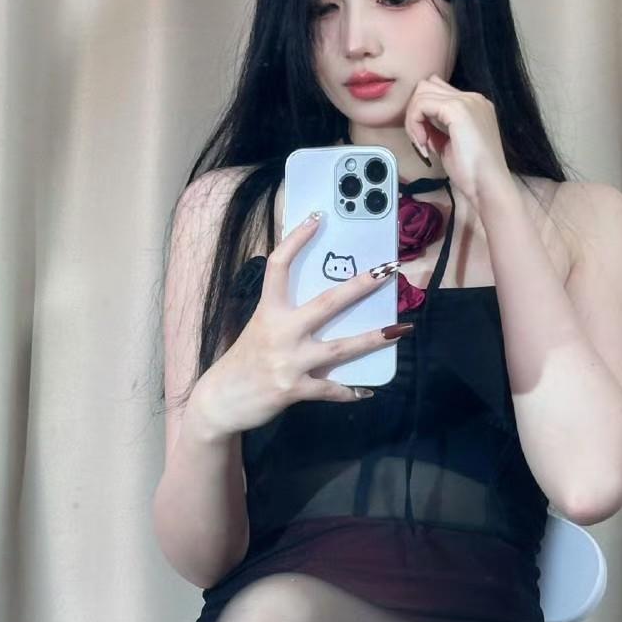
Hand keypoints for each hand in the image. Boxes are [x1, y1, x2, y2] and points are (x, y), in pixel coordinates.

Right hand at [195, 215, 408, 434]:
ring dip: (373, 339)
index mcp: (268, 311)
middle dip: (360, 286)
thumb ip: (286, 317)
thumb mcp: (259, 329)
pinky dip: (350, 391)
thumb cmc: (243, 362)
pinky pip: (330, 389)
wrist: (220, 402)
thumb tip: (325, 307)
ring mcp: (288, 362)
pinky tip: (367, 391)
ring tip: (401, 329)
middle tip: (388, 270)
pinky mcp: (293, 389)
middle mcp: (279, 332)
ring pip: (340, 348)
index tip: (317, 219)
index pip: (279, 267)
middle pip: (327, 303)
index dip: (296, 240)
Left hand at [405, 73, 509, 209]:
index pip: (437, 91)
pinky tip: (424, 144)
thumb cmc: (472, 174)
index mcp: (474, 105)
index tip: (424, 141)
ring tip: (422, 144)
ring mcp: (467, 100)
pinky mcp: (457, 109)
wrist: (488, 186)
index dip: (422, 114)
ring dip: (413, 119)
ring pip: (421, 92)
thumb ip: (437, 129)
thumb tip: (420, 124)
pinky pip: (421, 104)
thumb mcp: (450, 145)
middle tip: (420, 141)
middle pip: (427, 86)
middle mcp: (473, 97)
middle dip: (415, 113)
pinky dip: (415, 124)